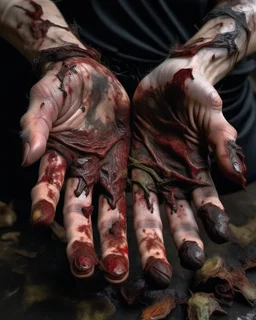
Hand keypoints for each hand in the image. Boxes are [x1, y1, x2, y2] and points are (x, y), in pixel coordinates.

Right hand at [20, 55, 129, 282]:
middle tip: (86, 270)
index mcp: (58, 156)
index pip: (48, 186)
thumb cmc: (64, 85)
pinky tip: (147, 240)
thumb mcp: (46, 97)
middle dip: (81, 239)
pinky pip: (135, 191)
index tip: (42, 223)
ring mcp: (106, 170)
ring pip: (109, 211)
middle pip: (79, 211)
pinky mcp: (127, 164)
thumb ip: (36, 122)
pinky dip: (140, 214)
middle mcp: (81, 171)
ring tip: (119, 271)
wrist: (92, 74)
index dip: (44, 202)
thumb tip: (27, 155)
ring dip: (112, 240)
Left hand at [130, 56, 245, 288]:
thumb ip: (222, 140)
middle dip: (175, 241)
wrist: (165, 80)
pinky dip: (115, 209)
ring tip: (137, 267)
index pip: (206, 200)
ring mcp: (148, 174)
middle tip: (170, 271)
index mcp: (197, 169)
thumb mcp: (209, 112)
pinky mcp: (127, 164)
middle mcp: (172, 179)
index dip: (211, 218)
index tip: (216, 238)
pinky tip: (108, 231)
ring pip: (146, 211)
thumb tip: (239, 175)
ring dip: (143, 238)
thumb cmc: (193, 93)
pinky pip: (119, 189)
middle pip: (174, 216)